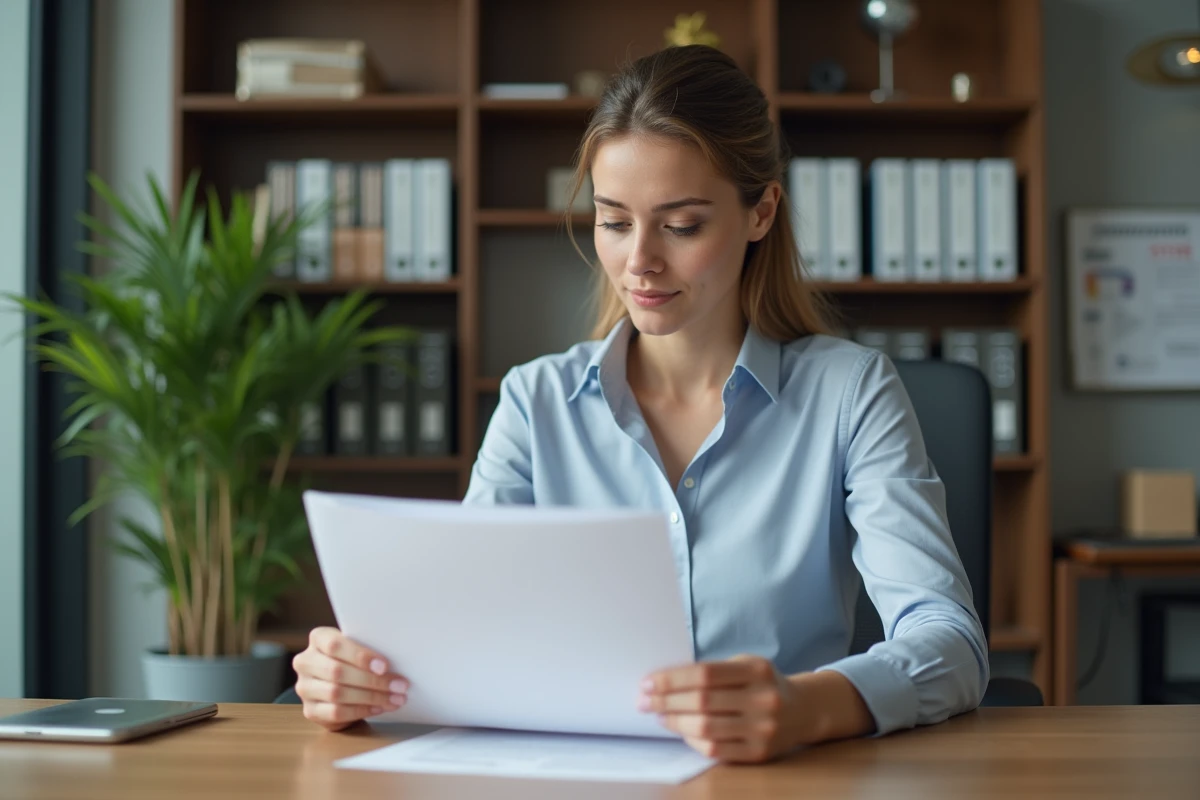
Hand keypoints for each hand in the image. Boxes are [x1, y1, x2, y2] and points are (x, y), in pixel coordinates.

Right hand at [292, 627, 409, 731]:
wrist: (338, 683)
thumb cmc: (353, 660)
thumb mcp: (358, 648)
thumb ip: (368, 649)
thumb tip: (397, 661)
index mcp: (318, 638)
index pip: (335, 645)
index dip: (360, 656)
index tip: (385, 666)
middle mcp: (306, 662)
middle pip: (337, 672)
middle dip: (373, 680)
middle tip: (400, 686)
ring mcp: (305, 687)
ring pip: (338, 694)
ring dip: (372, 697)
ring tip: (395, 698)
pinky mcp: (310, 710)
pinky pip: (336, 712)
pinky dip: (361, 711)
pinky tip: (379, 708)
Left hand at [639, 655, 804, 762]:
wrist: (803, 710)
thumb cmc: (762, 684)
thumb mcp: (746, 665)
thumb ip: (713, 671)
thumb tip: (665, 681)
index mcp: (757, 670)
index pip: (705, 674)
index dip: (672, 679)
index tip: (648, 682)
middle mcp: (763, 700)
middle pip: (702, 702)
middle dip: (666, 701)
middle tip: (644, 700)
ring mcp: (763, 729)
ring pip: (706, 728)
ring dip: (674, 722)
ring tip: (659, 715)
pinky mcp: (759, 753)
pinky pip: (716, 750)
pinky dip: (692, 740)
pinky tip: (681, 731)